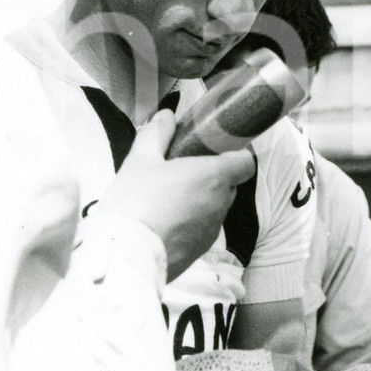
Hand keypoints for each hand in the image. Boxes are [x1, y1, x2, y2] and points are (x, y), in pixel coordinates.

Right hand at [100, 109, 254, 280]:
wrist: (125, 254)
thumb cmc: (135, 203)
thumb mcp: (140, 160)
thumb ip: (157, 133)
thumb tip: (167, 116)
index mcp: (212, 176)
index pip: (245, 162)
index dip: (235, 153)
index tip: (215, 149)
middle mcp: (219, 204)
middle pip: (229, 183)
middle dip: (212, 175)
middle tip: (184, 170)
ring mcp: (211, 230)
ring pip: (215, 207)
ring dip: (201, 199)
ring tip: (170, 197)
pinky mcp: (200, 250)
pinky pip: (203, 228)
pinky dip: (191, 221)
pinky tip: (165, 220)